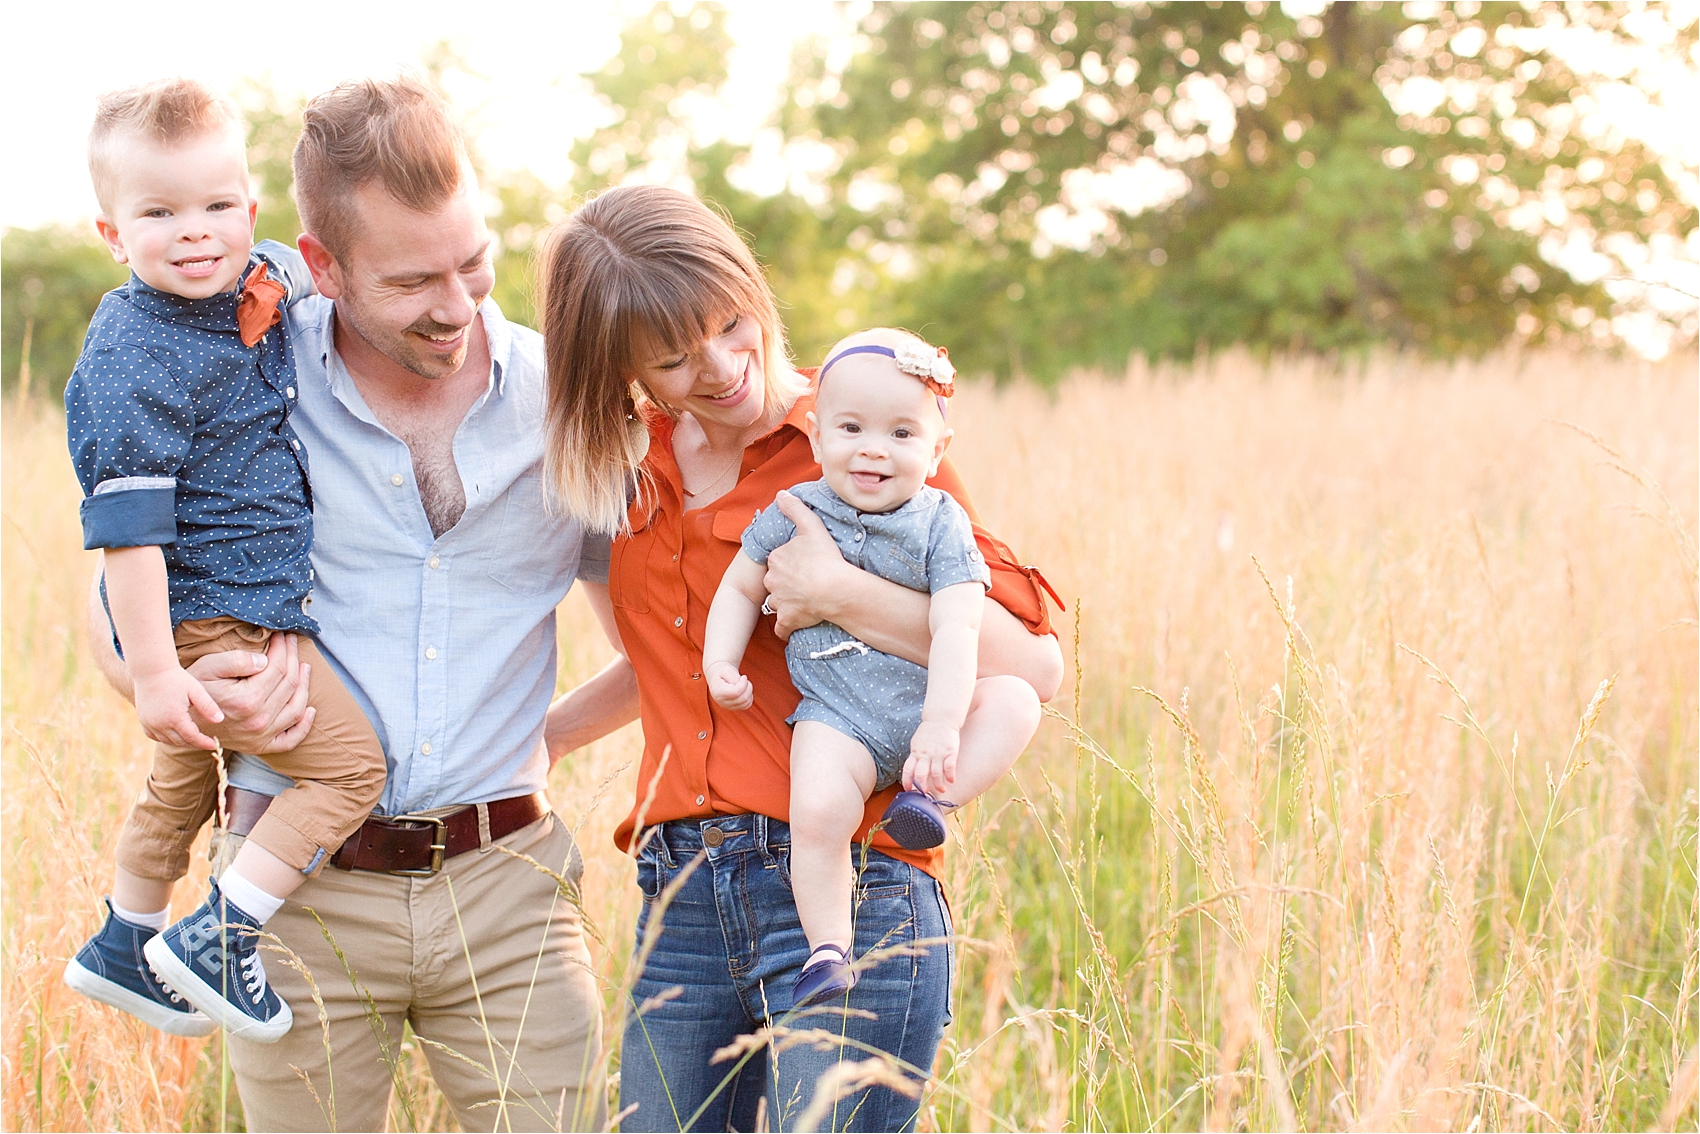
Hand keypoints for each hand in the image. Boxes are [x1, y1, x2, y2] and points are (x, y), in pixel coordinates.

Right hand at [133, 666, 223, 750]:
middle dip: (194, 743)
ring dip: (181, 742)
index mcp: (175, 717)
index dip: (204, 743)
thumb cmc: (177, 678)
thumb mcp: (195, 690)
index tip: (214, 745)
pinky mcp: (143, 720)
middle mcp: (160, 723)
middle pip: (180, 741)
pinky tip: (174, 734)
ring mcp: (149, 723)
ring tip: (193, 738)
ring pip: (167, 741)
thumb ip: (208, 706)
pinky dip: (165, 738)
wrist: (152, 669)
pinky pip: (154, 736)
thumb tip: (220, 720)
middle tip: (206, 742)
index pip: (192, 737)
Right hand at [184, 632, 314, 753]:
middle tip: (293, 644)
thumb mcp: (209, 666)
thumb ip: (238, 660)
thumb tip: (266, 660)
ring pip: (296, 708)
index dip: (283, 649)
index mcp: (247, 700)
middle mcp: (258, 720)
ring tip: (304, 667)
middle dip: (294, 659)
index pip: (278, 668)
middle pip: (289, 684)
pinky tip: (311, 710)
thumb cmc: (195, 687)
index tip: (282, 636)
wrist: (181, 716)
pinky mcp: (260, 746)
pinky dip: (304, 725)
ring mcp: (261, 736)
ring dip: (304, 685)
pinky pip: (291, 739)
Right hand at [706, 661, 753, 710]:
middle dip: (748, 686)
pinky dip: (749, 697)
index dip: (743, 684)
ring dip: (749, 691)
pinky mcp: (734, 708)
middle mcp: (722, 702)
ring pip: (746, 702)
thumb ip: (733, 677)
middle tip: (744, 679)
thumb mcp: (726, 670)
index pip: (735, 693)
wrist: (718, 678)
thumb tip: (742, 685)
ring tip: (743, 684)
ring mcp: (728, 707)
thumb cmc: (722, 673)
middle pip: (743, 698)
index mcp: (718, 692)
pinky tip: (744, 690)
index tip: (744, 676)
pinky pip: (747, 705)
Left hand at [761, 491, 851, 639]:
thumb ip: (795, 509)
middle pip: (776, 582)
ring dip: (787, 604)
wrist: (834, 588)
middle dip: (786, 584)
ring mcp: (778, 602)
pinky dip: (787, 627)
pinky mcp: (787, 620)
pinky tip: (796, 625)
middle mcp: (772, 581)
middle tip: (806, 584)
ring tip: (805, 603)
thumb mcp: (811, 527)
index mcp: (776, 558)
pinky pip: (782, 628)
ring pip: (777, 604)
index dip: (791, 563)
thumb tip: (781, 494)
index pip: (779, 561)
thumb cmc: (825, 557)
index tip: (805, 566)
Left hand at [904, 721, 959, 795]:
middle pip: (920, 774)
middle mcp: (925, 755)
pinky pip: (949, 766)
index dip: (907, 781)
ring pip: (936, 773)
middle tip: (925, 794)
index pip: (908, 769)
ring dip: (938, 785)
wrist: (941, 718)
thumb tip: (911, 772)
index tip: (909, 790)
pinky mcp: (950, 751)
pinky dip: (950, 775)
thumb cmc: (928, 733)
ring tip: (941, 790)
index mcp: (915, 753)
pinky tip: (951, 780)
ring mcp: (938, 753)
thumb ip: (915, 757)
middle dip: (922, 787)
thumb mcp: (916, 743)